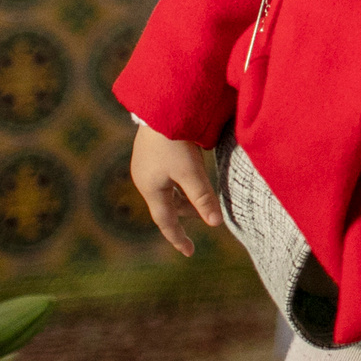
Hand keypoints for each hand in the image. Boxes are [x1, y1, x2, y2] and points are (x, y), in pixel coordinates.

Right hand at [129, 124, 222, 255]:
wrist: (160, 108)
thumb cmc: (174, 141)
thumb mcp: (191, 172)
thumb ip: (202, 198)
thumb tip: (215, 223)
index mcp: (151, 189)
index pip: (166, 221)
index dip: (178, 237)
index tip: (189, 252)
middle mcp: (145, 179)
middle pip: (167, 205)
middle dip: (185, 212)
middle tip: (205, 215)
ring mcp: (146, 165)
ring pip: (168, 190)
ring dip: (184, 197)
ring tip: (201, 198)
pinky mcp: (152, 152)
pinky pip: (166, 176)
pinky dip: (180, 182)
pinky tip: (191, 174)